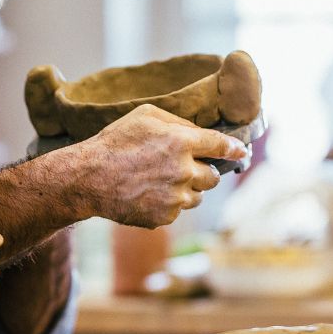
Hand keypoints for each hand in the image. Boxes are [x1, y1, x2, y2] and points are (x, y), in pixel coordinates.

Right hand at [81, 104, 246, 227]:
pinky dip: (168, 203)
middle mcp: (184, 171)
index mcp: (182, 142)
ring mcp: (176, 197)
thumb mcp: (145, 116)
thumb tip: (199, 133)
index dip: (235, 149)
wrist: (89, 179)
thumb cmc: (115, 142)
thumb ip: (178, 122)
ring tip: (158, 180)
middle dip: (203, 171)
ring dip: (186, 189)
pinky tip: (146, 193)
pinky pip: (177, 211)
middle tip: (183, 167)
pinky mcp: (165, 217)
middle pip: (213, 177)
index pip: (221, 146)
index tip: (243, 152)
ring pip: (197, 196)